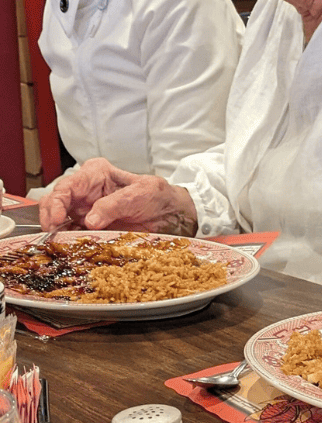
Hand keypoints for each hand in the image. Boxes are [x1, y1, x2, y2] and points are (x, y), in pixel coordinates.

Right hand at [39, 158, 197, 234]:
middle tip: (53, 234)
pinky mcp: (88, 228)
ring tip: (60, 243)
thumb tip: (90, 220)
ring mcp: (84, 211)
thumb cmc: (156, 196)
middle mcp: (85, 191)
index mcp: (96, 174)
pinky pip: (70, 235)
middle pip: (55, 201)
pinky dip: (66, 242)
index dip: (58, 202)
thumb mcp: (139, 194)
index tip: (59, 219)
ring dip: (56, 232)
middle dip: (50, 217)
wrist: (169, 216)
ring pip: (57, 219)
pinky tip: (69, 248)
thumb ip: (114, 204)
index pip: (67, 185)